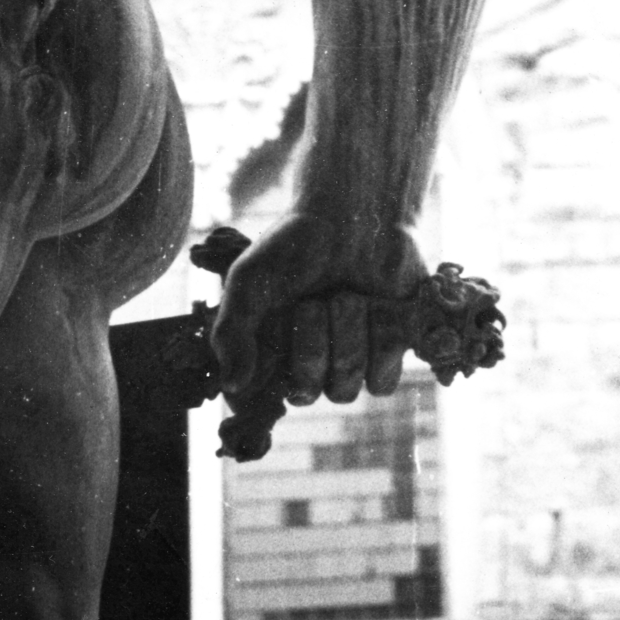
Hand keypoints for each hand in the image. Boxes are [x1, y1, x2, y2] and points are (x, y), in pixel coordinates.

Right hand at [211, 212, 428, 408]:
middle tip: (312, 303)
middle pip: (306, 393)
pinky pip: (383, 382)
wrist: (355, 214)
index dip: (259, 396)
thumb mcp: (248, 281)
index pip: (253, 404)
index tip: (268, 367)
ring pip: (346, 390)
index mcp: (266, 355)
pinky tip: (377, 307)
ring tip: (345, 296)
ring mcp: (346, 364)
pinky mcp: (387, 356)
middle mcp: (304, 367)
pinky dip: (381, 342)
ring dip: (348, 338)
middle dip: (312, 346)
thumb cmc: (294, 246)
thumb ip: (232, 332)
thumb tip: (231, 386)